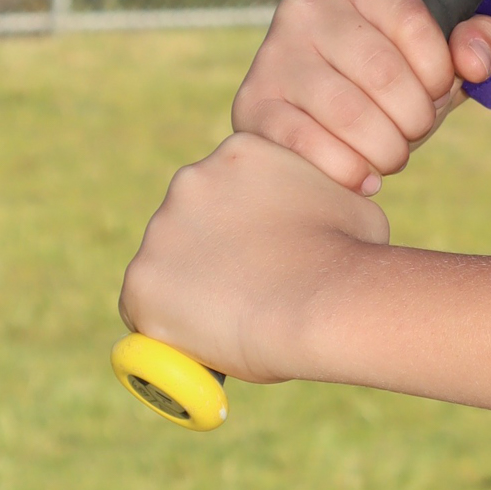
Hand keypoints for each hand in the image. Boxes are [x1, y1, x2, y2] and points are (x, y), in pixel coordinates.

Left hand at [120, 132, 389, 381]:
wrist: (322, 299)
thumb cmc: (349, 255)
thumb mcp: (346, 203)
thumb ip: (317, 200)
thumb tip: (320, 216)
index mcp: (240, 152)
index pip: (229, 188)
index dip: (246, 226)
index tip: (263, 253)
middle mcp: (190, 180)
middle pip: (191, 222)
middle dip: (213, 253)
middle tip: (248, 289)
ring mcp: (160, 230)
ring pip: (168, 265)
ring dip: (192, 288)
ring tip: (237, 318)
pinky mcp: (141, 281)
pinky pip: (148, 309)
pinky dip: (173, 326)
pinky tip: (210, 337)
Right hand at [231, 0, 490, 193]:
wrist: (314, 101)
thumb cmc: (386, 74)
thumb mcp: (435, 52)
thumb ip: (476, 42)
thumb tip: (475, 62)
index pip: (413, 21)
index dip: (439, 70)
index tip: (438, 90)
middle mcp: (304, 9)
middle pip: (382, 73)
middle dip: (415, 116)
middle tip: (414, 131)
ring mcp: (273, 57)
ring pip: (347, 113)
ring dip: (386, 148)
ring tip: (393, 154)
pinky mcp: (253, 105)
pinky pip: (307, 144)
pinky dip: (348, 170)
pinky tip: (366, 177)